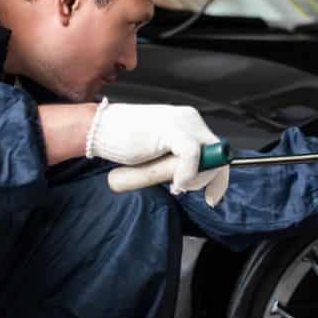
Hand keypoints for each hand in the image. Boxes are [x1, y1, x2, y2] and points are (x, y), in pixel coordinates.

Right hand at [86, 101, 229, 204]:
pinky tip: (176, 184)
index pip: (217, 152)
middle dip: (204, 181)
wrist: (100, 129)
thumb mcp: (160, 154)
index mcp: (189, 122)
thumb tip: (197, 180)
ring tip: (171, 183)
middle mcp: (191, 119)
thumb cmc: (124, 142)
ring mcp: (183, 123)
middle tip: (180, 189)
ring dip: (194, 179)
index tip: (210, 198)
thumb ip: (178, 162)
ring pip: (209, 158)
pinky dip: (187, 175)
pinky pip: (193, 156)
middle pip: (217, 156)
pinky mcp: (173, 130)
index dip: (216, 177)